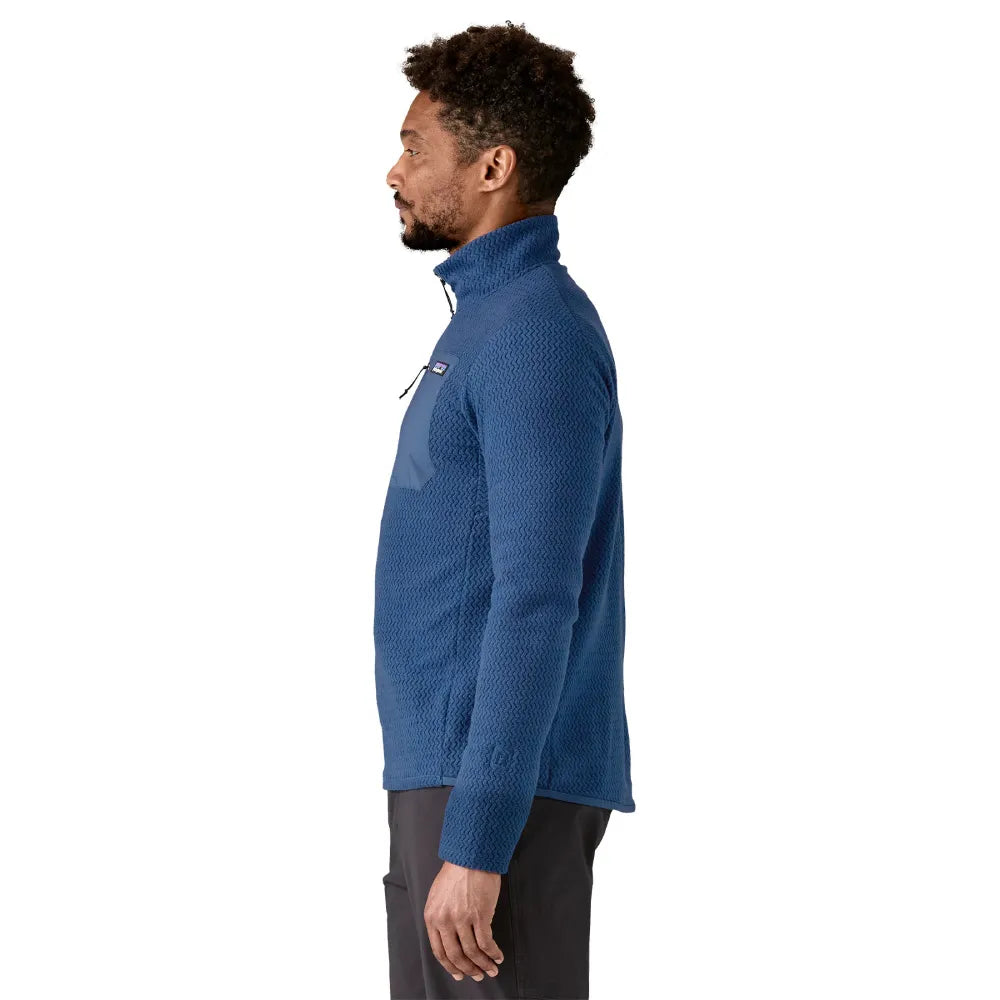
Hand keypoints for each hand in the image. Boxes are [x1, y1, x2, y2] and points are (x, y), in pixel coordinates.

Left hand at [423, 860, 504, 981]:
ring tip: (491, 969)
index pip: (439, 951)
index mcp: (432, 917)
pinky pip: (486, 943)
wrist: (471, 855)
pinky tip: (498, 956)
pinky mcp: (479, 915)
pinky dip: (493, 953)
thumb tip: (449, 938)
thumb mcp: (438, 895)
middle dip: (468, 970)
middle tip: (477, 975)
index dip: (450, 966)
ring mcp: (462, 919)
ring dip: (483, 964)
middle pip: (456, 956)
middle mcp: (445, 920)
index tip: (459, 974)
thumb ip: (440, 917)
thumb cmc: (456, 872)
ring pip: (472, 952)